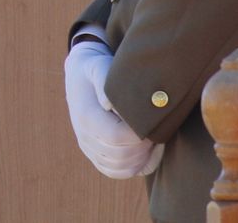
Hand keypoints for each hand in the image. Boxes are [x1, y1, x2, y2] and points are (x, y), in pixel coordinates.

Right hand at [64, 41, 162, 179]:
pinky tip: (147, 150)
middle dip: (144, 146)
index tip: (152, 122)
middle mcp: (85, 136)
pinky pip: (116, 172)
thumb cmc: (95, 68)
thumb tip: (109, 103)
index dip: (139, 135)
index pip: (115, 137)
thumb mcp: (98, 65)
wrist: (79, 75)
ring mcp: (89, 148)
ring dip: (142, 158)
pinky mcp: (95, 154)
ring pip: (120, 168)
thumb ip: (104, 81)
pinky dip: (135, 167)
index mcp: (86, 116)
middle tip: (157, 129)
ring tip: (152, 137)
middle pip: (120, 156)